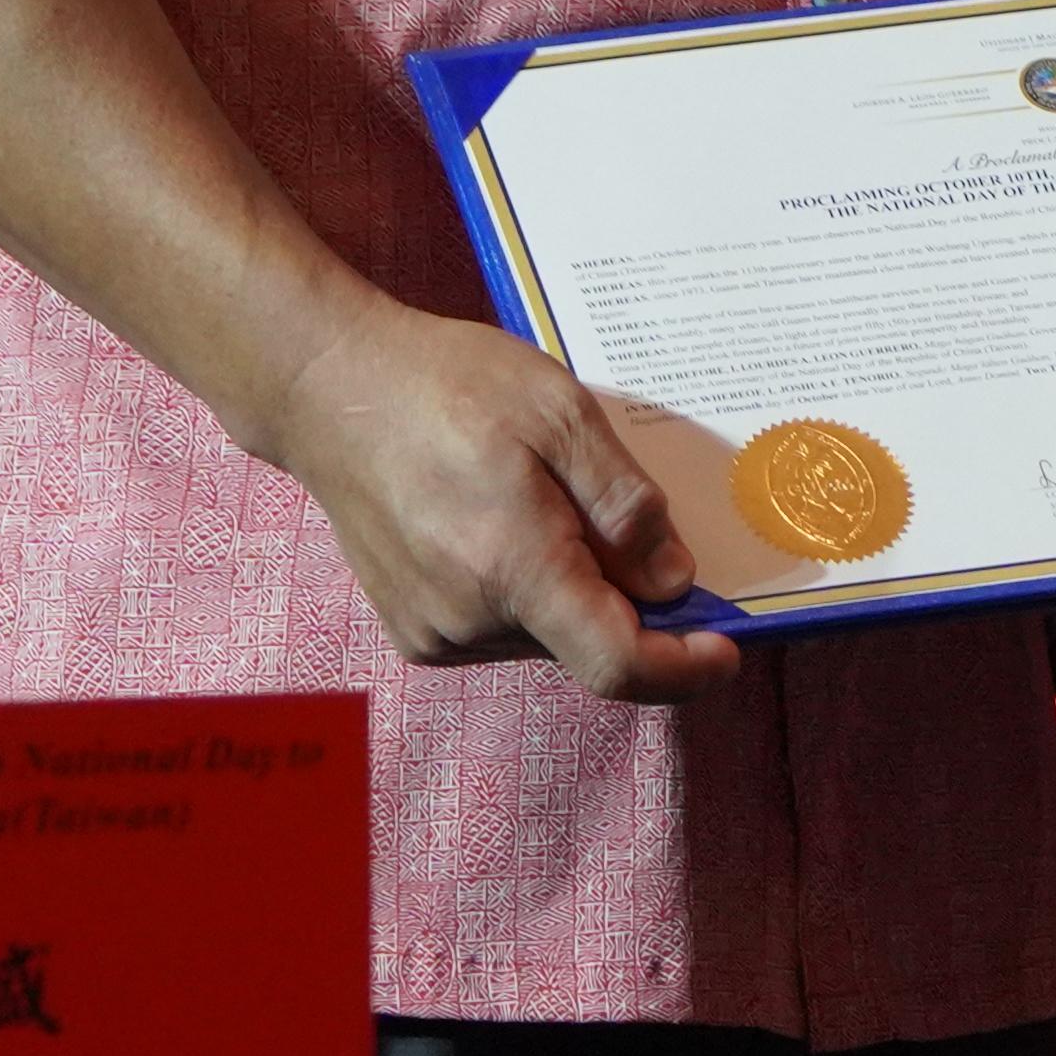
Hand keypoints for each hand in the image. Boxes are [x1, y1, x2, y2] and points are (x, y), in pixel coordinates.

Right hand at [249, 292, 744, 703]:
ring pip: (546, 634)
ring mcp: (434, 632)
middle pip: (586, 642)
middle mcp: (469, 620)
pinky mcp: (414, 628)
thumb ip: (624, 505)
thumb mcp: (561, 414)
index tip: (726, 649)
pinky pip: (502, 627)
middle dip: (626, 597)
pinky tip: (502, 518)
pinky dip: (527, 589)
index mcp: (515, 569)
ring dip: (572, 587)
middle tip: (615, 512)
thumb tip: (672, 582)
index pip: (618, 663)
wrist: (329, 389)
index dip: (684, 669)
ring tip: (538, 495)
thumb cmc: (447, 386)